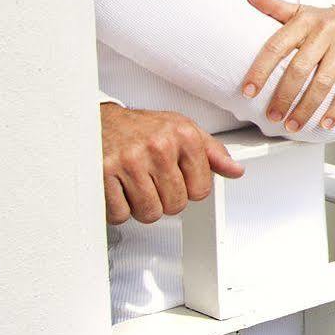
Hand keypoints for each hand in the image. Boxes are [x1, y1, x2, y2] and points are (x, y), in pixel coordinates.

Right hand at [101, 103, 242, 223]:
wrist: (98, 120)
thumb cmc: (142, 128)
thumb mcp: (182, 131)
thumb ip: (212, 153)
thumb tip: (235, 170)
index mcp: (183, 136)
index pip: (201, 190)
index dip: (189, 190)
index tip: (178, 179)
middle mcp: (158, 146)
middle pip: (175, 205)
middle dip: (164, 200)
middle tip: (153, 182)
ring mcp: (129, 160)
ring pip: (149, 213)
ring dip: (141, 206)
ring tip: (135, 185)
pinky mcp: (102, 173)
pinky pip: (120, 214)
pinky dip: (118, 210)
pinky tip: (119, 190)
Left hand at [242, 0, 334, 132]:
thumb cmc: (331, 18)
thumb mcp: (303, 9)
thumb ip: (275, 7)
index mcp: (305, 21)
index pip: (277, 46)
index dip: (260, 70)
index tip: (248, 91)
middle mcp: (325, 33)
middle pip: (299, 69)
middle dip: (283, 97)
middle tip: (272, 116)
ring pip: (323, 83)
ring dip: (306, 108)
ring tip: (293, 125)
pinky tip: (325, 123)